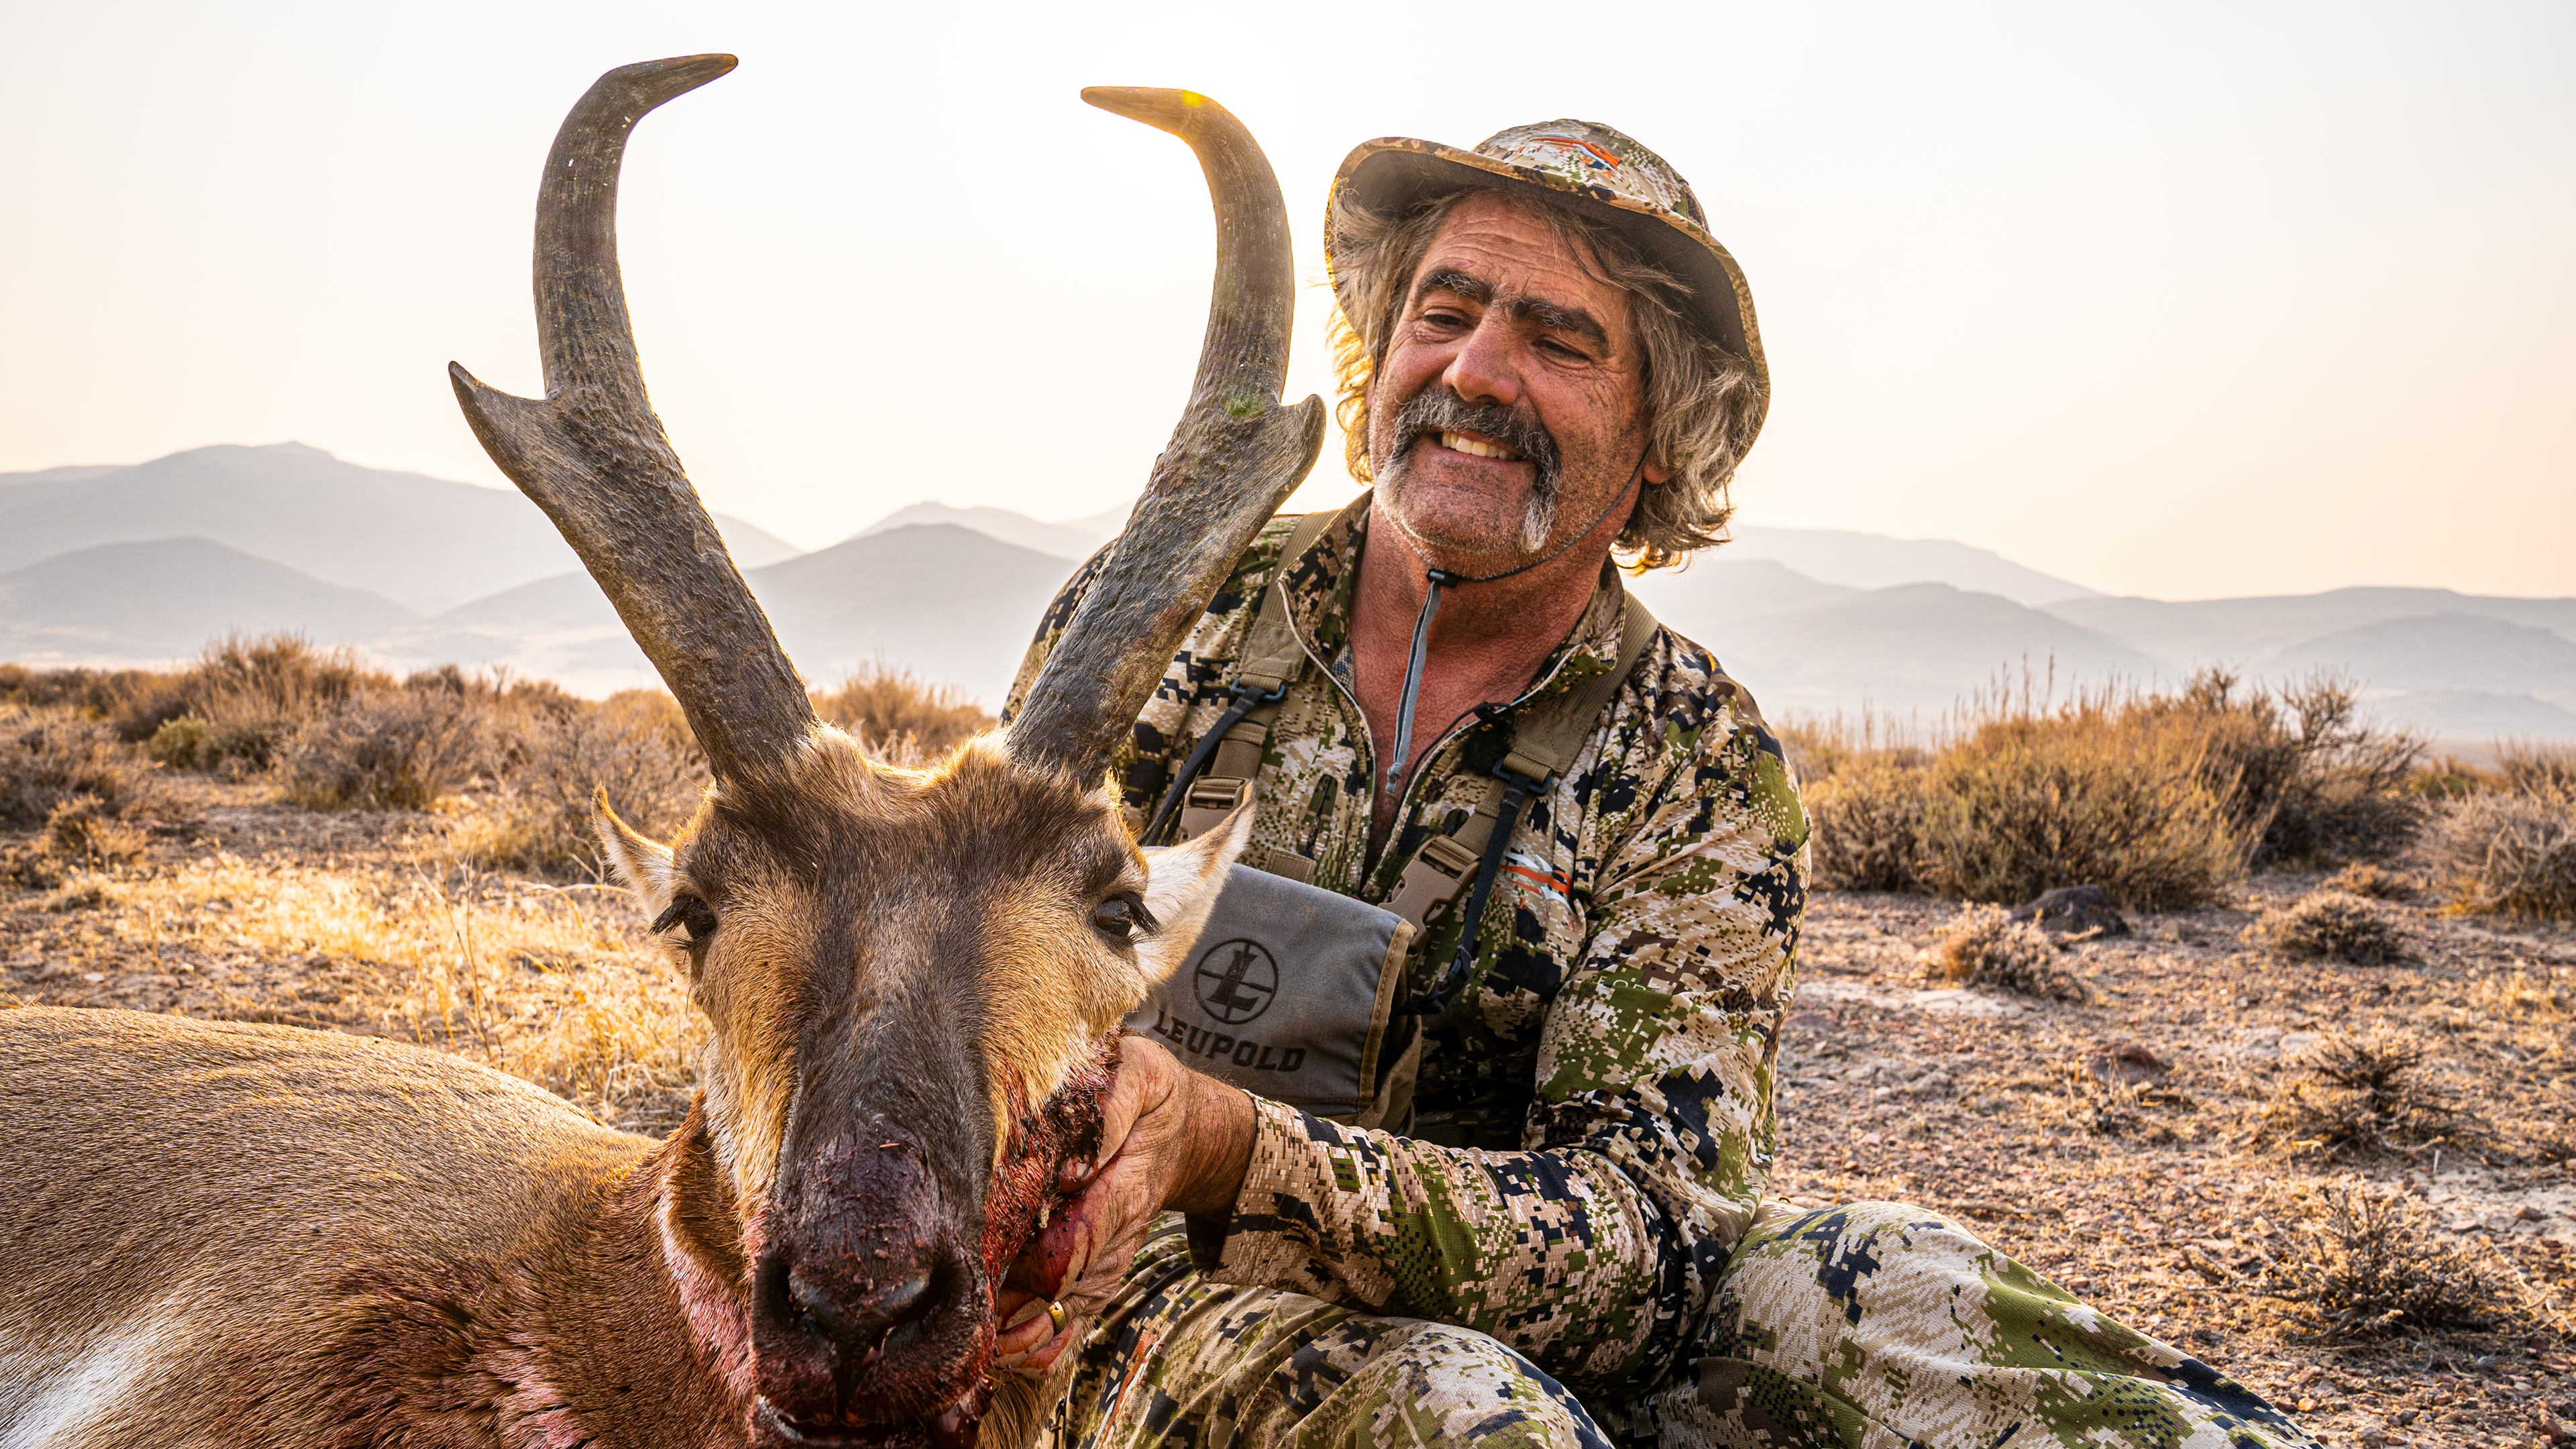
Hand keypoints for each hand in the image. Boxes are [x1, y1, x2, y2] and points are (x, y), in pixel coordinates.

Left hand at [992, 1036, 1252, 1374]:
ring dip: (1018, 1335)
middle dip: (1012, 1304)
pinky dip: (1034, 1349)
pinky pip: (1069, 1325)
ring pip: (1063, 1315)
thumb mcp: (1141, 1075)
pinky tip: (998, 1355)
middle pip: (1061, 1285)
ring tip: (973, 1345)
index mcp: (1124, 1189)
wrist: (1179, 1130)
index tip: (989, 1269)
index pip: (1079, 1239)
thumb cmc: (1147, 1094)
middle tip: (962, 1318)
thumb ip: (1110, 1107)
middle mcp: (1116, 1237)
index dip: (1035, 1262)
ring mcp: (1105, 1262)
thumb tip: (1068, 1166)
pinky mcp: (1093, 1275)